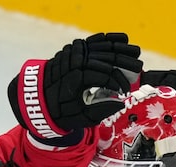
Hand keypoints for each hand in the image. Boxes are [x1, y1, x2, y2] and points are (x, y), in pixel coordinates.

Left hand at [13, 33, 141, 138]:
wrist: (36, 99)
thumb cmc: (58, 112)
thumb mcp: (78, 118)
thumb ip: (100, 111)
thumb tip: (120, 102)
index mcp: (75, 80)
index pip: (104, 76)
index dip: (118, 83)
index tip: (126, 91)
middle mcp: (74, 63)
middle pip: (105, 59)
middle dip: (125, 64)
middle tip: (139, 70)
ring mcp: (73, 54)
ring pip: (101, 47)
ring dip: (120, 49)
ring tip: (136, 53)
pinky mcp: (73, 50)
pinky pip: (93, 41)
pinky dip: (108, 40)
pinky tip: (123, 40)